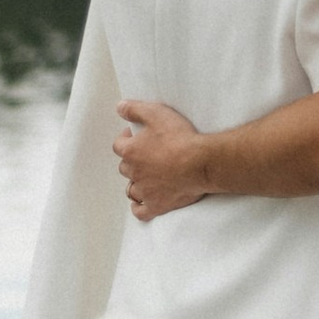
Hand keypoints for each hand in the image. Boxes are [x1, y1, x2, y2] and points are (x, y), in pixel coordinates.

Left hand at [114, 97, 210, 219]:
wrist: (199, 163)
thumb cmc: (179, 137)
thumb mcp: (156, 113)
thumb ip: (134, 109)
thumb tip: (119, 108)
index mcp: (131, 151)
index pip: (119, 145)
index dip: (126, 139)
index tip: (136, 135)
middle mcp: (134, 173)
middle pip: (125, 168)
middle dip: (132, 161)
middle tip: (146, 154)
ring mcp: (145, 191)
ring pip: (131, 189)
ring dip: (136, 183)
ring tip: (146, 177)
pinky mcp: (157, 205)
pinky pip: (141, 211)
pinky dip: (139, 207)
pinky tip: (142, 203)